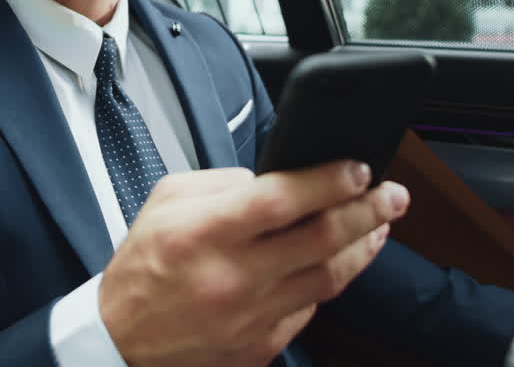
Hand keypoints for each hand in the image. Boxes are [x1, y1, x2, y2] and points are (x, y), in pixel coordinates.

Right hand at [99, 160, 408, 366]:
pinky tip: (340, 263)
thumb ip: (222, 183)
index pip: (281, 199)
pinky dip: (329, 282)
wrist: (122, 342)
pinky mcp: (261, 345)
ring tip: (378, 225)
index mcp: (205, 232)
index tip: (357, 168)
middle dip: (367, 211)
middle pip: (321, 239)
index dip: (328, 181)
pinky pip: (310, 310)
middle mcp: (233, 275)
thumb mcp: (165, 202)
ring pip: (329, 278)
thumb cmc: (142, 268)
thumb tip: (271, 180)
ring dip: (362, 247)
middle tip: (392, 195)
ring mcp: (251, 316)